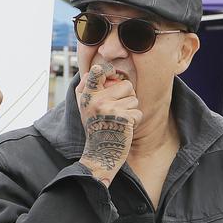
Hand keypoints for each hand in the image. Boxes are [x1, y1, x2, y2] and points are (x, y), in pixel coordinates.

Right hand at [75, 61, 141, 185]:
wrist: (99, 152)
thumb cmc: (94, 126)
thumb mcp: (84, 106)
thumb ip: (87, 87)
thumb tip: (97, 70)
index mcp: (87, 95)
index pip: (97, 71)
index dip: (109, 70)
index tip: (111, 75)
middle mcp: (97, 101)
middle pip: (126, 85)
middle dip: (127, 97)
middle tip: (116, 111)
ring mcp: (111, 110)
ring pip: (134, 99)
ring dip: (131, 110)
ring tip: (119, 120)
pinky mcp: (124, 119)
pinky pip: (138, 112)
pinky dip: (135, 121)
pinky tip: (124, 128)